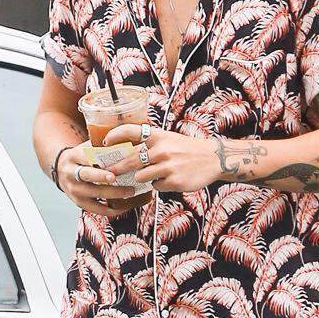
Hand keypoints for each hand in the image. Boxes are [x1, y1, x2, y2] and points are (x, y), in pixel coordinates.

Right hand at [58, 144, 136, 217]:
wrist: (62, 170)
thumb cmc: (82, 157)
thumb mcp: (86, 147)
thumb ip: (101, 146)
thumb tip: (126, 142)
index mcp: (73, 156)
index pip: (84, 157)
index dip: (96, 158)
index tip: (107, 159)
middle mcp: (70, 174)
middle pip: (87, 176)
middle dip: (102, 177)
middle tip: (117, 177)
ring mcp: (74, 190)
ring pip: (93, 194)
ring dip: (113, 194)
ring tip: (130, 192)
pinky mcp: (79, 203)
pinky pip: (96, 209)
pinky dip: (110, 210)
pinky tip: (124, 207)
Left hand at [104, 124, 220, 192]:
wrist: (214, 158)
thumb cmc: (187, 149)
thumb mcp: (169, 139)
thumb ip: (150, 144)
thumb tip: (126, 154)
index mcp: (159, 136)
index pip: (131, 131)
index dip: (115, 135)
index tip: (104, 142)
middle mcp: (162, 150)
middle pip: (130, 161)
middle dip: (117, 169)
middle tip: (109, 174)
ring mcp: (168, 166)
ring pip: (141, 177)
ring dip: (143, 178)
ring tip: (153, 174)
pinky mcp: (174, 181)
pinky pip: (155, 186)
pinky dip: (158, 184)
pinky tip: (169, 179)